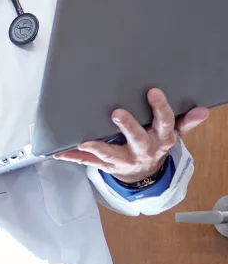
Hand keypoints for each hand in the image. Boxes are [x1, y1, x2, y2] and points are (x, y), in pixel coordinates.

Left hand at [55, 88, 208, 183]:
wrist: (145, 172)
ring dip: (98, 148)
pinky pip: (90, 162)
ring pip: (112, 155)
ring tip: (85, 141)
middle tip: (117, 113)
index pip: (164, 122)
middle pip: (137, 139)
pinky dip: (74, 157)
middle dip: (128, 127)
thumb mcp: (172, 132)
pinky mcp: (107, 166)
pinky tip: (60, 152)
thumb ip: (185, 121)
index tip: (152, 91)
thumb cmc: (155, 143)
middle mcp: (143, 150)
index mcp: (160, 139)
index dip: (159, 108)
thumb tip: (203, 111)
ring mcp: (124, 160)